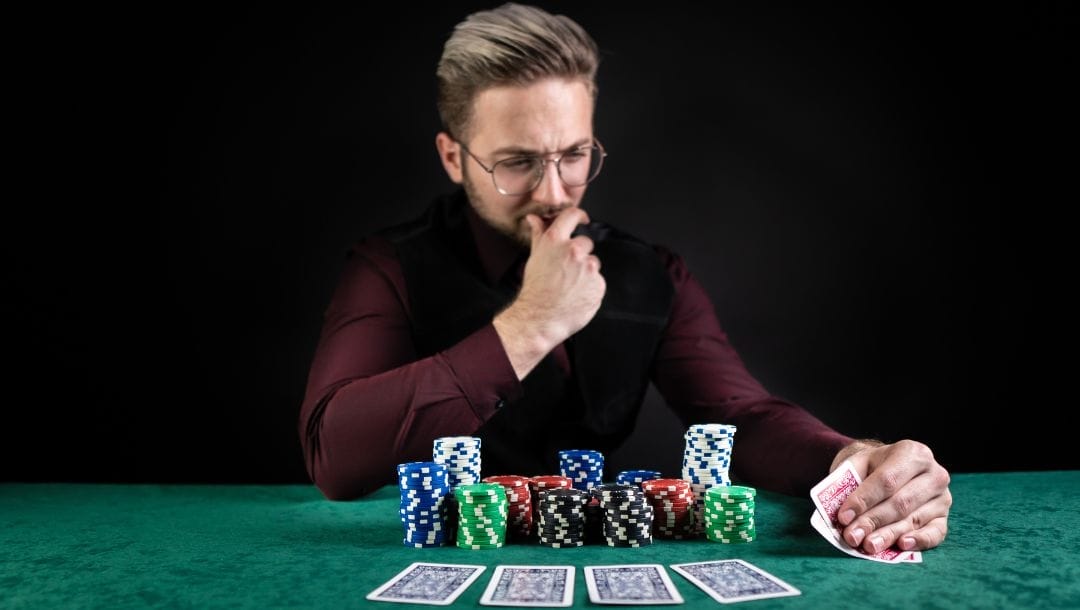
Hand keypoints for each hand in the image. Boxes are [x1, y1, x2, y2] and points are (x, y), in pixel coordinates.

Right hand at [493, 208, 605, 378]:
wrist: (540, 318)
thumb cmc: (535, 290)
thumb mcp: (534, 258)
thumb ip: (538, 235)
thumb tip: (534, 219)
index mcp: (555, 241)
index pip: (572, 216)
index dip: (578, 216)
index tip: (582, 219)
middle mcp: (574, 251)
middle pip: (586, 243)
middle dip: (579, 254)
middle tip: (566, 270)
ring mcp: (588, 268)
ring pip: (593, 263)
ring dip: (585, 271)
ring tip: (570, 285)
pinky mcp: (598, 284)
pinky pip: (598, 281)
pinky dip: (590, 287)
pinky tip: (577, 294)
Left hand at [833, 439, 951, 553]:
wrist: (889, 469)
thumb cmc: (871, 468)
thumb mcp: (857, 464)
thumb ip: (847, 483)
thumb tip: (839, 510)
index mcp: (912, 453)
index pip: (887, 480)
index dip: (863, 500)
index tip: (843, 517)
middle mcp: (933, 473)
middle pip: (900, 502)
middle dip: (872, 521)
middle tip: (851, 536)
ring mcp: (942, 497)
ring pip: (913, 519)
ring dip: (888, 535)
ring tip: (867, 546)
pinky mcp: (944, 518)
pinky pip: (935, 533)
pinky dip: (919, 541)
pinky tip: (901, 545)